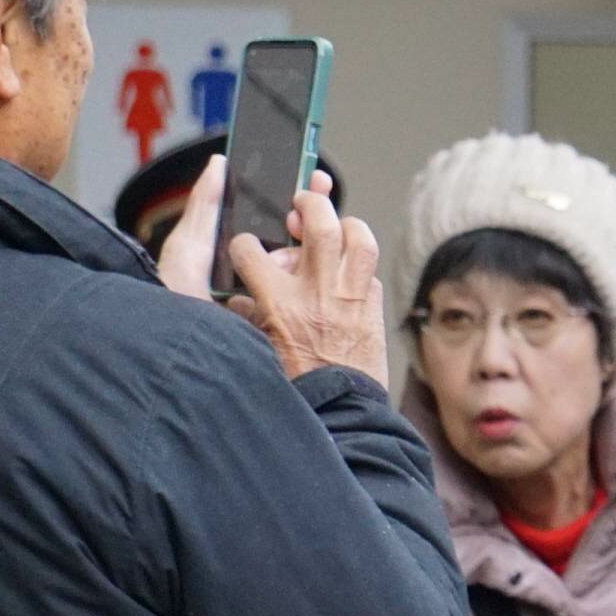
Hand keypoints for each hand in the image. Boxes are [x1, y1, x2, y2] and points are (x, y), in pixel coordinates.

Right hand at [164, 165, 390, 387]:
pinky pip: (369, 272)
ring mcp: (352, 300)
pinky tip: (345, 274)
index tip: (245, 249)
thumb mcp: (257, 350)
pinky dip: (357, 266)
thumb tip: (240, 300)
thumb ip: (248, 316)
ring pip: (360, 240)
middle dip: (310, 203)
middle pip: (320, 225)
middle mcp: (319, 294)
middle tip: (303, 201)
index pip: (250, 251)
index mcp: (280, 304)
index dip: (243, 245)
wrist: (341, 414)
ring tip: (337, 225)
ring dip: (347, 225)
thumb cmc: (296, 388)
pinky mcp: (375, 310)